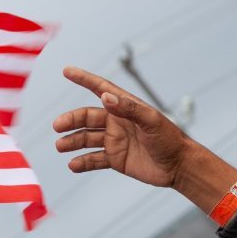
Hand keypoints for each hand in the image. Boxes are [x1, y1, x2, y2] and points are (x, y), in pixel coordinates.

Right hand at [53, 68, 236, 210]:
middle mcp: (116, 122)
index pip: (101, 89)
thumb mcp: (151, 121)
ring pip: (86, 138)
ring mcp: (114, 141)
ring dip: (72, 141)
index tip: (67, 71)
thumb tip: (105, 97)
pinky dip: (82, 162)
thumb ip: (129, 109)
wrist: (178, 166)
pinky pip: (94, 159)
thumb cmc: (169, 139)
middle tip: (57, 126)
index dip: (84, 79)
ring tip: (60, 146)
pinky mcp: (115, 159)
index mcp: (125, 107)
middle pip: (87, 117)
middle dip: (71, 120)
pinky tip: (73, 165)